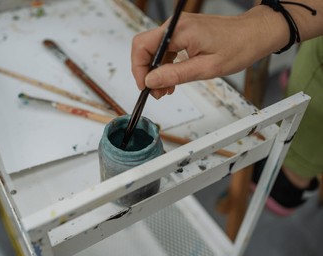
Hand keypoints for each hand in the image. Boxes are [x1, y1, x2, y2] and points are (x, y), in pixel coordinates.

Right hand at [131, 7, 289, 98]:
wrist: (253, 35)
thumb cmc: (237, 47)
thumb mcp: (206, 68)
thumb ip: (175, 74)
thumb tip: (150, 80)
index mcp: (180, 31)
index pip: (143, 46)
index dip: (139, 69)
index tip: (145, 87)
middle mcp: (176, 26)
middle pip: (144, 48)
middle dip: (146, 72)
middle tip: (156, 92)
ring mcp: (178, 28)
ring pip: (153, 50)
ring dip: (155, 71)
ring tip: (165, 90)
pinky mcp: (182, 33)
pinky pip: (164, 49)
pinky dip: (164, 66)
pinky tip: (171, 79)